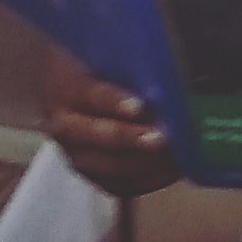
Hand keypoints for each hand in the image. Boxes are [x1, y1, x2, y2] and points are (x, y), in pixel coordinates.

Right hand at [44, 52, 179, 197]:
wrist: (71, 88)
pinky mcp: (93, 174)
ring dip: (145, 165)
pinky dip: (148, 181)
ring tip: (177, 157)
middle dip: (131, 140)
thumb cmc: (101, 65)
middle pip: (96, 137)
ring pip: (108, 167)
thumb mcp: (108, 55)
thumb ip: (130, 62)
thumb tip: (164, 69)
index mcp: (67, 89)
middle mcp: (65, 126)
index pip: (91, 96)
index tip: (140, 107)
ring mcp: (77, 154)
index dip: (115, 102)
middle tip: (162, 138)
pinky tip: (173, 170)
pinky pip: (120, 186)